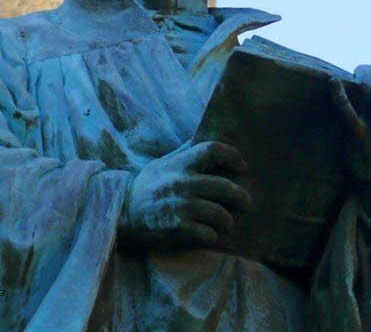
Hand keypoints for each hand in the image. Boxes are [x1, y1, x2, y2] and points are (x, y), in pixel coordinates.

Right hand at [119, 141, 251, 249]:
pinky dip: (212, 235)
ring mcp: (179, 205)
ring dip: (227, 219)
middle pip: (224, 185)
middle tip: (247, 203)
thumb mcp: (162, 164)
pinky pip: (207, 233)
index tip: (242, 168)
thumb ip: (184, 152)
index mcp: (179, 163)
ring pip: (219, 213)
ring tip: (228, 222)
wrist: (123, 214)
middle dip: (240, 196)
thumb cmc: (147, 187)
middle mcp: (180, 182)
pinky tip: (210, 234)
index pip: (212, 149)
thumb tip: (204, 135)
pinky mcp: (177, 227)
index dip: (232, 156)